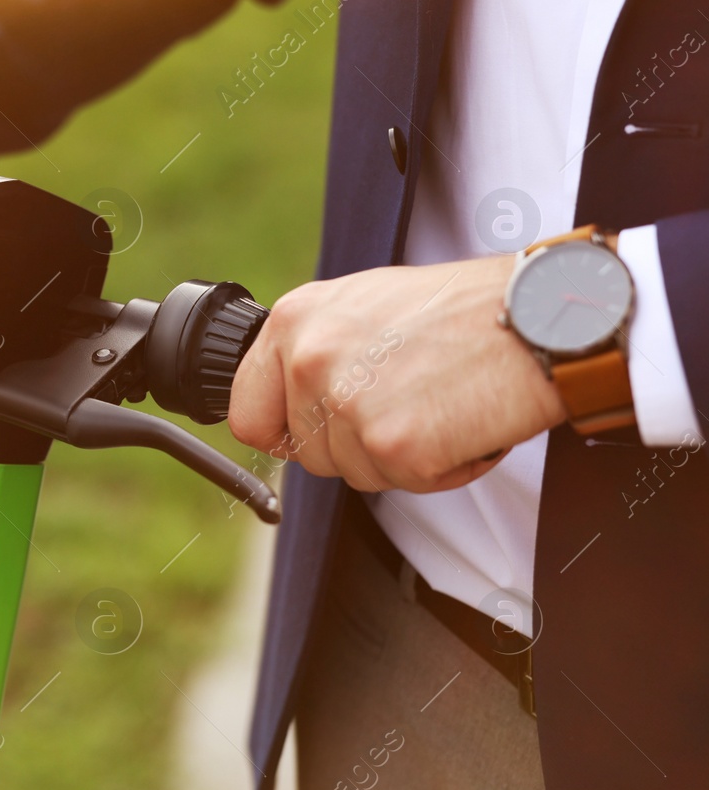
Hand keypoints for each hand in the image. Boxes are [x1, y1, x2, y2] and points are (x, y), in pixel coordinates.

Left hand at [227, 256, 567, 492]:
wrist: (541, 314)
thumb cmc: (463, 309)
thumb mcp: (362, 305)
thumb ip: (313, 350)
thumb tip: (285, 400)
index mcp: (293, 321)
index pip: (248, 415)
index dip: (285, 433)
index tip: (319, 430)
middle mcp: (309, 360)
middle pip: (309, 453)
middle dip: (358, 443)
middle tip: (412, 398)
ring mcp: (348, 405)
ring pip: (354, 473)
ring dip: (401, 455)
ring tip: (441, 401)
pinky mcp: (394, 445)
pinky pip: (403, 483)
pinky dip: (441, 467)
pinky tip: (463, 421)